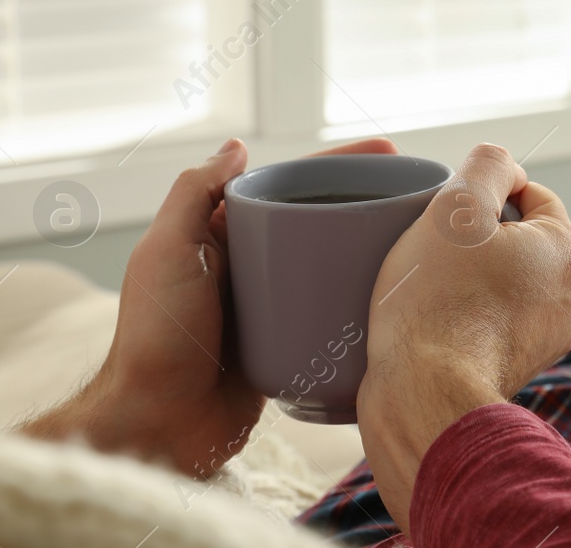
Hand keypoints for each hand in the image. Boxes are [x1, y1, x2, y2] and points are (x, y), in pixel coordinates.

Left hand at [22, 136, 399, 475]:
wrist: (160, 425)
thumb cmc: (155, 336)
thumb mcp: (166, 250)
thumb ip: (193, 193)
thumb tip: (237, 146)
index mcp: (219, 233)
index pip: (286, 184)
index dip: (336, 164)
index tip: (386, 152)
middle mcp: (247, 263)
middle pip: (316, 218)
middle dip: (363, 201)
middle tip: (414, 193)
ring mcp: (271, 304)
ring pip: (328, 263)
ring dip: (368, 247)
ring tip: (415, 237)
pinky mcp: (288, 342)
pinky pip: (330, 310)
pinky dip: (360, 297)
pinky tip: (395, 291)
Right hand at [357, 143, 570, 527]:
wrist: (423, 399)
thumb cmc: (437, 303)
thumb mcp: (457, 207)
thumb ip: (487, 165)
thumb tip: (503, 166)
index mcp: (569, 253)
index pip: (530, 195)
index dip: (483, 194)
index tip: (447, 216)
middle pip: (517, 238)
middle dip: (477, 238)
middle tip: (434, 250)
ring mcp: (547, 338)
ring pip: (504, 280)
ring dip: (470, 276)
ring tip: (431, 288)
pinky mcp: (518, 367)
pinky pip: (492, 320)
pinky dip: (466, 314)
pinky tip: (435, 321)